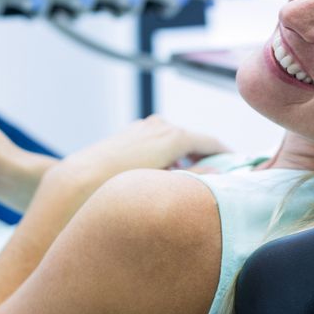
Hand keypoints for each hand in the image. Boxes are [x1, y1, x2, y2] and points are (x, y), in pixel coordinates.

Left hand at [52, 114, 229, 193]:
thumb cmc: (120, 187)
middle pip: (192, 140)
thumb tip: (218, 174)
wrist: (73, 184)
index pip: (210, 142)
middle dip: (204, 158)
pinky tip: (159, 179)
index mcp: (174, 135)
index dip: (227, 154)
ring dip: (183, 159)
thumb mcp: (162, 186)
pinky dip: (165, 157)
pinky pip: (156, 143)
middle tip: (215, 180)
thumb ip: (193, 179)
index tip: (240, 167)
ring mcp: (142, 128)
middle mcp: (160, 125)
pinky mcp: (127, 135)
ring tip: (185, 185)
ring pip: (173, 142)